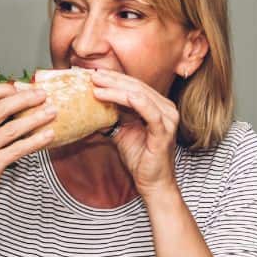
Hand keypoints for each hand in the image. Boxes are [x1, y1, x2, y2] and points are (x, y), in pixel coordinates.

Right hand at [0, 84, 55, 213]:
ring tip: (51, 112)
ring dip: (36, 118)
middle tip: (42, 95)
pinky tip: (48, 135)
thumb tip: (6, 107)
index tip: (19, 87)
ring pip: (14, 128)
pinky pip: (19, 149)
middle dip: (26, 98)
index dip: (4, 89)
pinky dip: (36, 141)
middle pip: (2, 107)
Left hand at [91, 70, 179, 198]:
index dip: (114, 79)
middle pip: (136, 87)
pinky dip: (133, 101)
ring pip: (140, 95)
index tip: (93, 74)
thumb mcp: (121, 131)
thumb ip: (112, 116)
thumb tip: (89, 106)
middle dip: (112, 80)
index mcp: (157, 106)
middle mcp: (166, 108)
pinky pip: (149, 112)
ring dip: (116, 89)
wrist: (152, 182)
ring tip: (96, 86)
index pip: (134, 86)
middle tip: (92, 75)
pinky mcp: (164, 132)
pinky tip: (116, 96)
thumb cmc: (139, 157)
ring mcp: (167, 119)